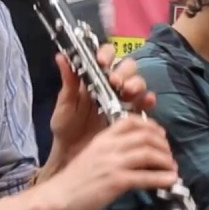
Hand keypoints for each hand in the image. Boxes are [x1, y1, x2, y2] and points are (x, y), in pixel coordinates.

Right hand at [41, 116, 178, 209]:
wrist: (57, 198)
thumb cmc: (74, 181)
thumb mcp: (92, 155)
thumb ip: (112, 150)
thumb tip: (137, 153)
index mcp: (103, 138)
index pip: (132, 121)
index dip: (152, 127)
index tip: (160, 136)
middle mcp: (109, 146)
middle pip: (145, 136)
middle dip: (163, 145)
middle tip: (169, 155)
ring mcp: (112, 163)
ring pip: (149, 153)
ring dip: (166, 161)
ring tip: (172, 169)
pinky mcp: (115, 181)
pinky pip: (145, 176)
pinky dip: (162, 178)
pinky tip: (170, 181)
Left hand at [49, 43, 155, 165]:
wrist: (72, 155)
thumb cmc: (66, 128)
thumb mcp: (64, 105)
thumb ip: (68, 83)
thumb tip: (61, 57)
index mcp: (94, 78)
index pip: (105, 56)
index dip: (106, 54)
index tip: (102, 62)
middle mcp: (111, 85)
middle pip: (127, 67)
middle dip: (124, 71)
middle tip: (115, 81)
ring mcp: (123, 100)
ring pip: (138, 82)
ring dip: (136, 84)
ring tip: (128, 92)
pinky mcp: (132, 116)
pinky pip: (145, 105)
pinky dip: (148, 100)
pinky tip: (147, 101)